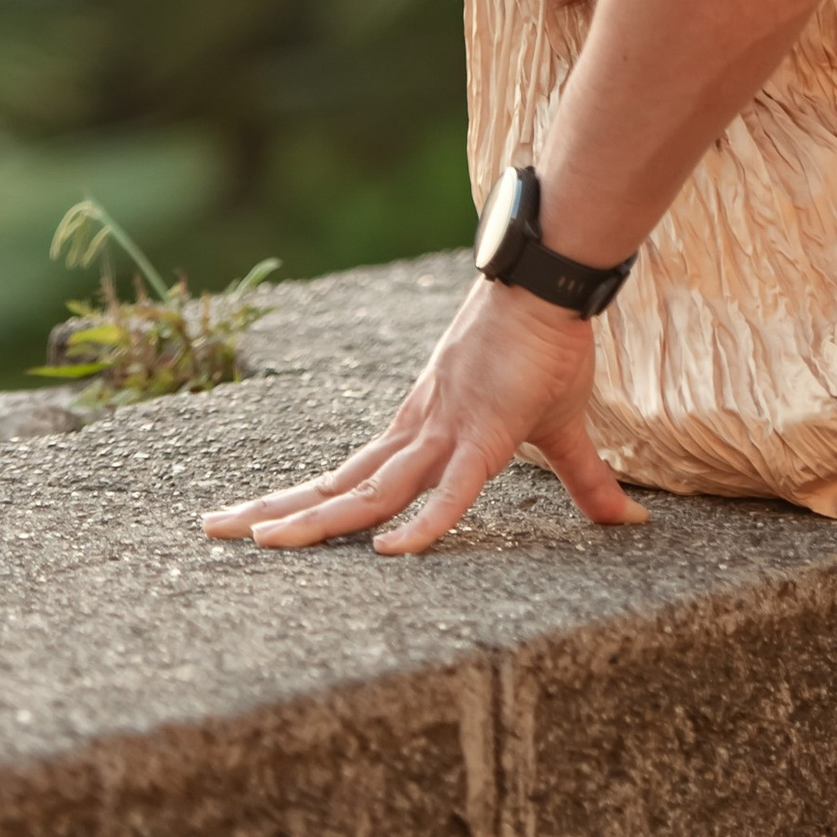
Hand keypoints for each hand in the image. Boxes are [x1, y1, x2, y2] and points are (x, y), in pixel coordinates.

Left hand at [200, 276, 644, 556]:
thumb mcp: (561, 430)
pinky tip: (390, 552)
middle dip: (274, 510)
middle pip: (336, 486)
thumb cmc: (551, 350)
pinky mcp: (486, 435)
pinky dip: (423, 523)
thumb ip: (583, 481)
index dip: (302, 502)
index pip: (349, 478)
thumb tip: (626, 518)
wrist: (552, 283)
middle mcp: (417, 434)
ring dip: (313, 518)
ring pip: (370, 491)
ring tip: (258, 541)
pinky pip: (451, 490)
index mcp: (422, 434)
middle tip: (209, 530)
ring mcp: (445, 434)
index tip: (251, 522)